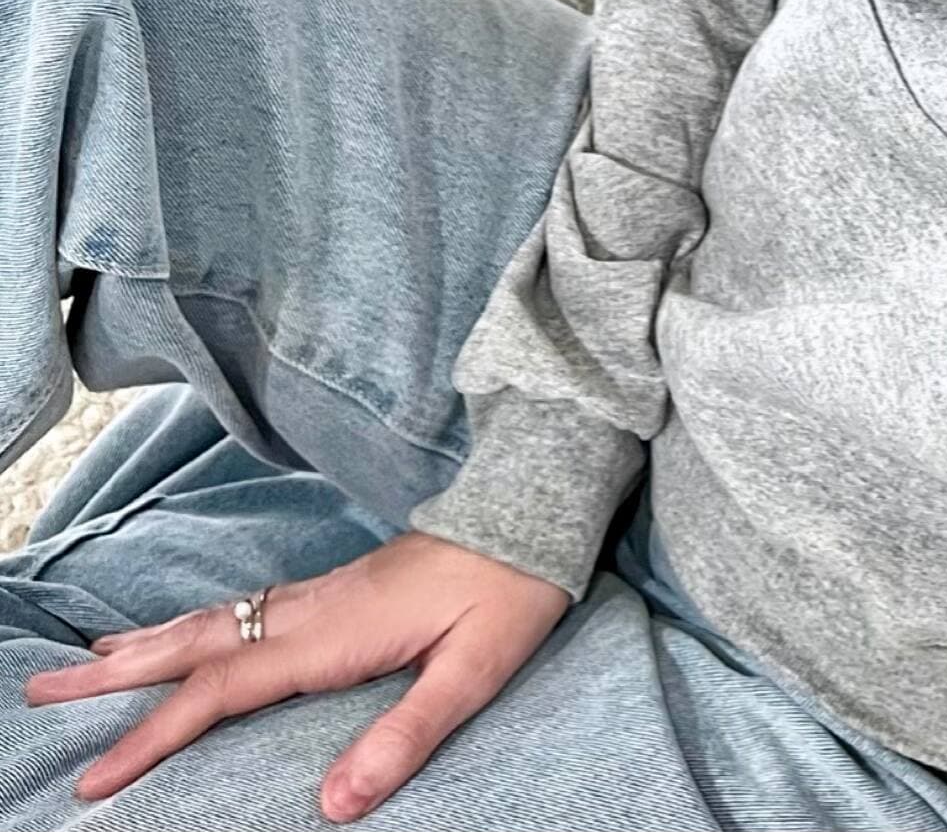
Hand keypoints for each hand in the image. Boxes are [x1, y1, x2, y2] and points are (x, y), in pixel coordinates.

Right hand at [17, 527, 571, 818]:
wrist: (533, 508)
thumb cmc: (510, 591)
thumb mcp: (473, 672)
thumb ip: (406, 736)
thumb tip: (333, 808)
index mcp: (334, 635)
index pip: (223, 691)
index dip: (156, 735)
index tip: (96, 779)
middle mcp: (313, 610)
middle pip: (197, 643)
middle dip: (117, 675)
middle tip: (40, 692)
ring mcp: (321, 595)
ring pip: (213, 621)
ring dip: (144, 646)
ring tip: (82, 664)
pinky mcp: (336, 590)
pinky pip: (241, 612)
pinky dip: (191, 627)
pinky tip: (180, 636)